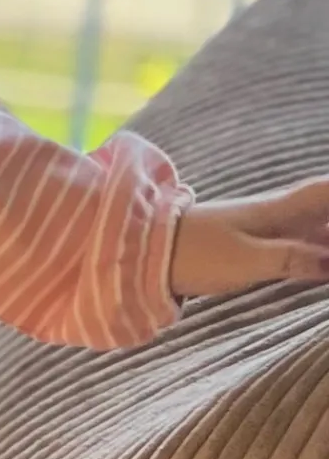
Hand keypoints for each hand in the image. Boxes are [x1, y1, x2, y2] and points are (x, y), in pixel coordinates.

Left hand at [169, 180, 328, 299]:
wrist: (148, 251)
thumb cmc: (196, 253)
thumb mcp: (246, 259)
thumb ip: (292, 258)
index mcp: (278, 210)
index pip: (324, 191)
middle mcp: (276, 215)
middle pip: (324, 210)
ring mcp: (264, 230)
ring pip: (313, 229)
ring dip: (327, 240)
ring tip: (328, 264)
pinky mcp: (252, 247)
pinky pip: (297, 244)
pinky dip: (315, 254)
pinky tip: (321, 267)